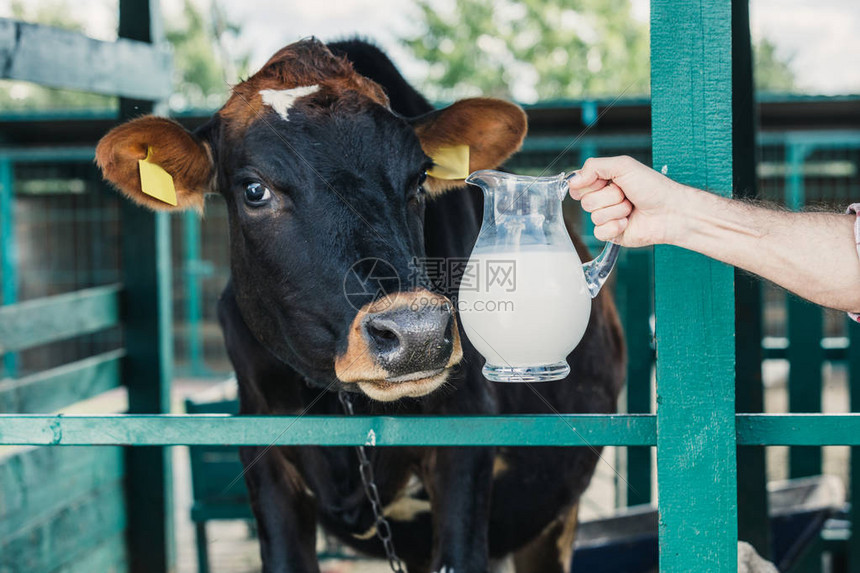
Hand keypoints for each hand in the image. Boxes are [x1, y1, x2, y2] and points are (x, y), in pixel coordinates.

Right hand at [567, 155, 687, 246]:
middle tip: (626, 194)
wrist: (671, 211)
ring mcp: (606, 217)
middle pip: (585, 201)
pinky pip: (599, 232)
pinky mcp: (610, 234)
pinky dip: (615, 226)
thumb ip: (594, 167)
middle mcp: (602, 199)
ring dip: (617, 210)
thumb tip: (572, 180)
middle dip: (609, 197)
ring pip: (594, 216)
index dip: (590, 184)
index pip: (578, 185)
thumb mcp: (623, 165)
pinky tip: (628, 222)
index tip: (606, 181)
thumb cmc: (653, 187)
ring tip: (632, 208)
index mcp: (602, 182)